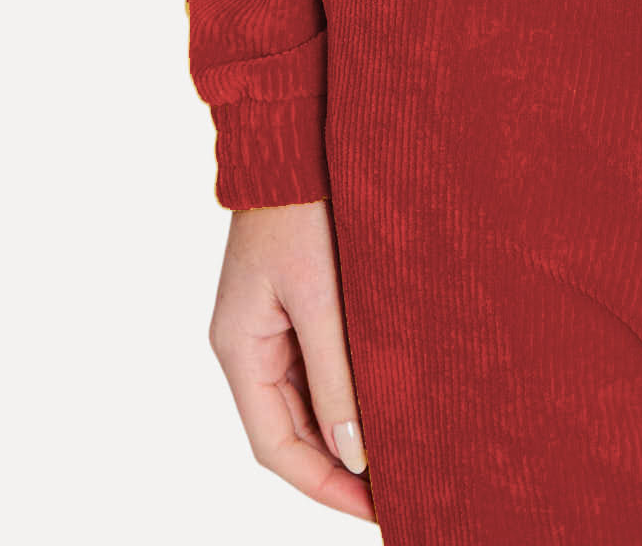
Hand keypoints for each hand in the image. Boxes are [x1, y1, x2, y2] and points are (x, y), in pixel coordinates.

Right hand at [209, 199, 377, 519]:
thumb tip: (354, 452)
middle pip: (290, 430)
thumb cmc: (302, 207)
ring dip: (345, 430)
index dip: (323, 485)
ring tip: (402, 454)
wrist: (292, 133)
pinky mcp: (292, 300)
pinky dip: (347, 390)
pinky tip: (386, 399)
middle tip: (399, 490)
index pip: (275, 447)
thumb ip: (336, 373)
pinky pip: (316, 363)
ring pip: (305, 400)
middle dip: (339, 466)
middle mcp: (247, 344)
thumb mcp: (321, 295)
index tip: (375, 510)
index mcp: (239, 349)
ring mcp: (268, 323)